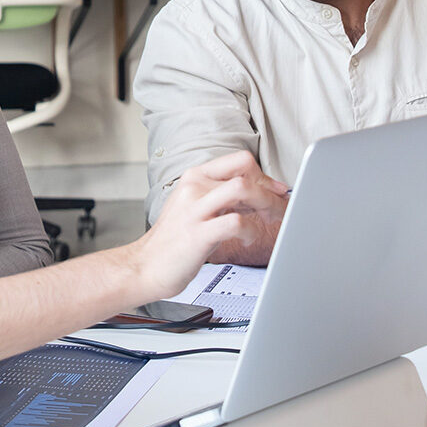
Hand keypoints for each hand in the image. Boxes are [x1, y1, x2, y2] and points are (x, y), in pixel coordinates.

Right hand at [138, 151, 289, 297]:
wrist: (145, 266)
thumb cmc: (174, 240)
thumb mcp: (196, 207)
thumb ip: (223, 197)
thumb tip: (261, 193)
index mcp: (194, 177)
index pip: (239, 161)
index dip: (265, 176)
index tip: (277, 192)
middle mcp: (193, 187)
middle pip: (245, 173)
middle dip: (272, 192)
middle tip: (280, 210)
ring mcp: (194, 209)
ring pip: (242, 189)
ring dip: (266, 204)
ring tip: (269, 220)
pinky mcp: (197, 233)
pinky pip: (236, 222)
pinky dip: (251, 230)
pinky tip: (248, 239)